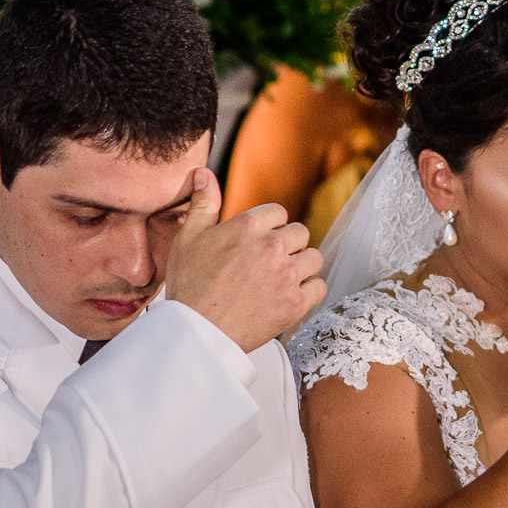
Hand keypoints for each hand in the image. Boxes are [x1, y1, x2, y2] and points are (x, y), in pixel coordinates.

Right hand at [166, 168, 325, 352]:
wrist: (197, 333)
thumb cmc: (189, 287)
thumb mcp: (188, 238)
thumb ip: (203, 204)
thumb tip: (205, 173)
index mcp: (248, 226)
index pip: (279, 212)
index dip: (270, 227)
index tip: (260, 242)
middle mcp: (272, 246)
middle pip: (300, 233)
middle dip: (288, 245)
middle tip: (269, 263)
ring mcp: (287, 275)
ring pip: (314, 258)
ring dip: (301, 266)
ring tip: (282, 278)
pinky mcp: (296, 303)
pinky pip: (319, 287)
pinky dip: (309, 291)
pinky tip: (291, 294)